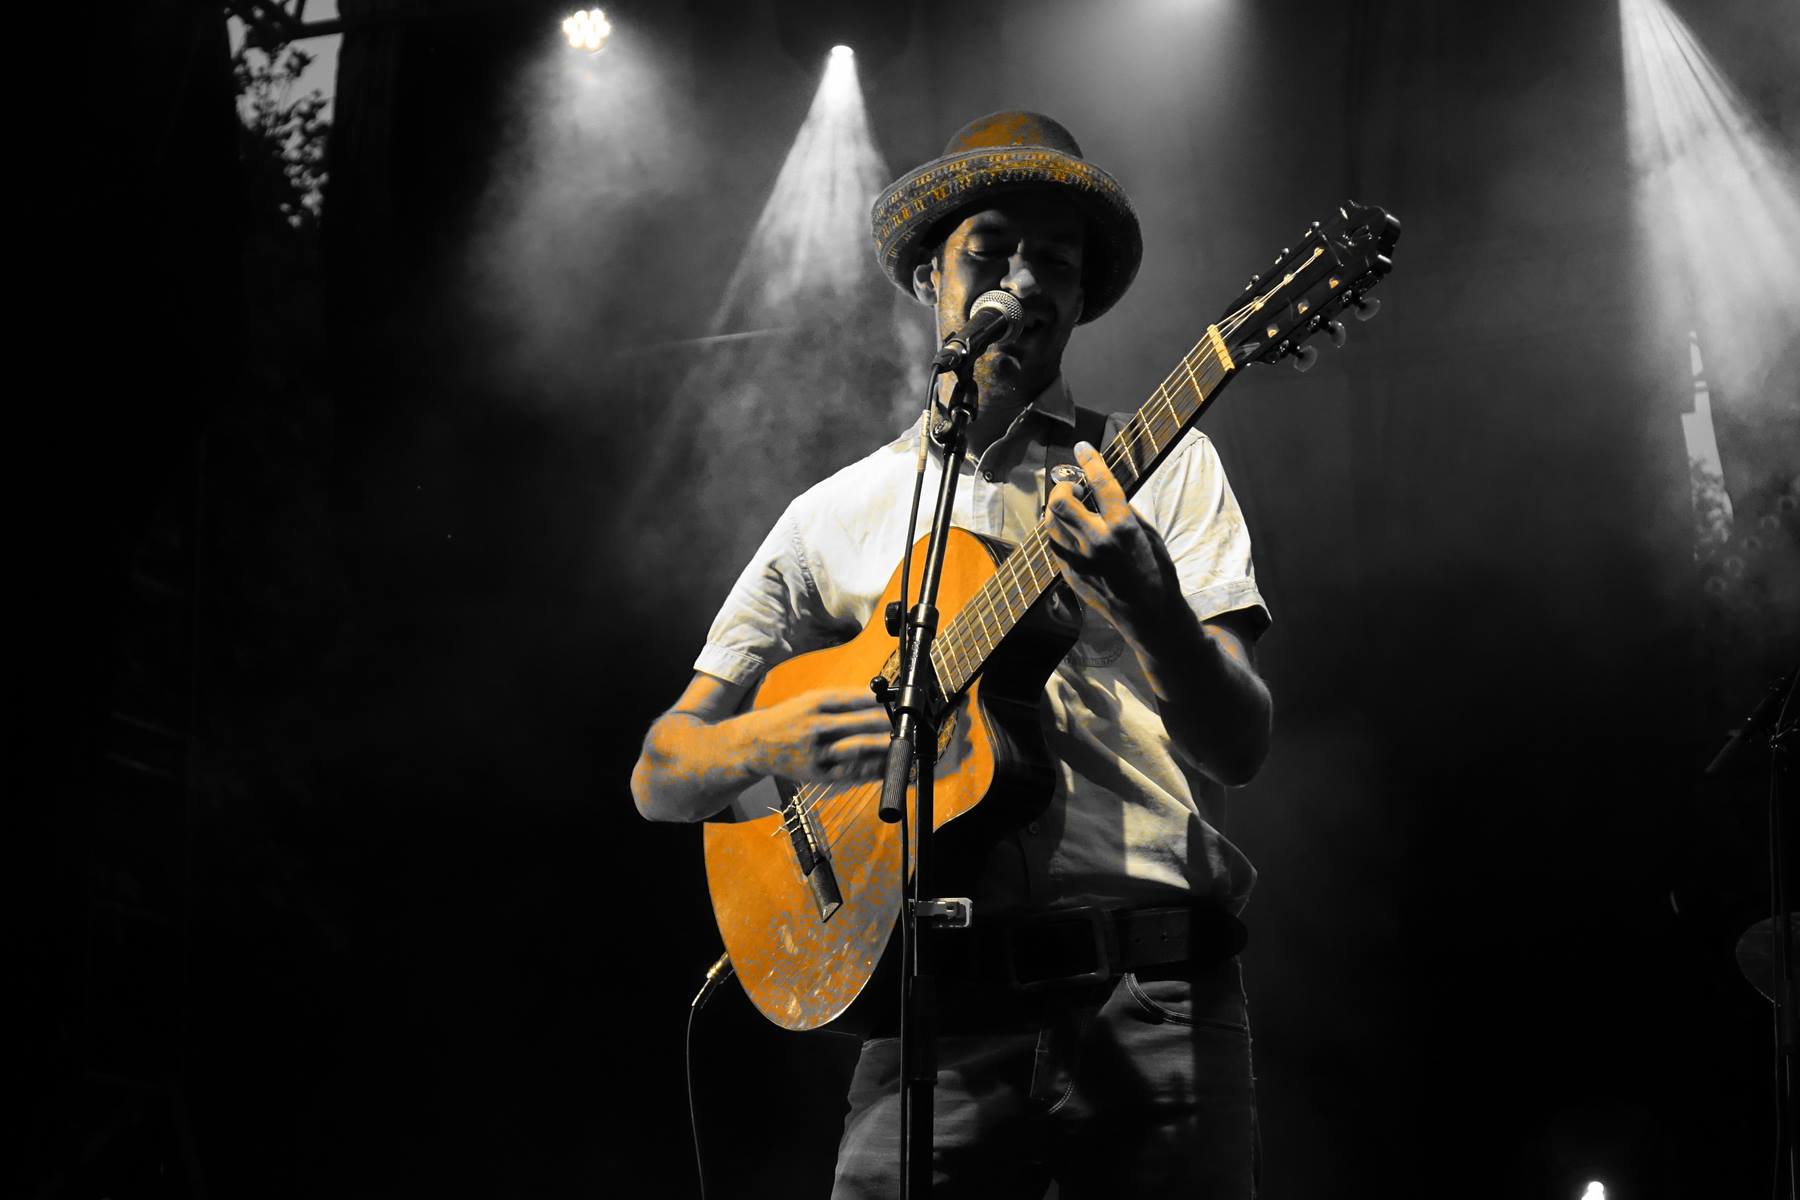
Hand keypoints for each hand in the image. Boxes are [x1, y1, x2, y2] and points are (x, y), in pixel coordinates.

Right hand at [740, 688, 893, 783]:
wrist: (756, 744)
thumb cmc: (789, 719)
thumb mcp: (809, 700)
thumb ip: (841, 700)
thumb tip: (878, 699)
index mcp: (815, 704)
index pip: (856, 700)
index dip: (882, 702)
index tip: (900, 703)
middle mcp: (816, 727)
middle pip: (861, 724)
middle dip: (888, 724)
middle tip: (907, 725)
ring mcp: (817, 752)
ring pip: (857, 750)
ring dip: (883, 748)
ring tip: (902, 745)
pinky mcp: (818, 774)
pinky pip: (850, 772)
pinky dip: (871, 770)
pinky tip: (886, 766)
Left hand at [1043, 440, 1182, 639]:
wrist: (1150, 617)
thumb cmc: (1158, 573)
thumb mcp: (1150, 536)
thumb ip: (1126, 513)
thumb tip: (1106, 493)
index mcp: (1122, 528)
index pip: (1101, 483)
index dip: (1090, 460)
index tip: (1083, 447)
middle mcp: (1096, 542)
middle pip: (1060, 502)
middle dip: (1064, 487)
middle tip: (1076, 488)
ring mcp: (1079, 560)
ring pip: (1050, 523)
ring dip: (1058, 509)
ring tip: (1073, 509)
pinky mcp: (1070, 574)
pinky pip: (1054, 544)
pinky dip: (1059, 532)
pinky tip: (1073, 532)